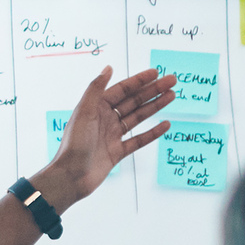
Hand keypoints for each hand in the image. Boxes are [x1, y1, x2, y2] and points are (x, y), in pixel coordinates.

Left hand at [43, 66, 176, 205]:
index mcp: (96, 107)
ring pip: (138, 117)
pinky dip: (153, 132)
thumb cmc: (74, 144)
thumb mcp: (84, 112)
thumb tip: (108, 67)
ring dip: (155, 106)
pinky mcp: (118, 152)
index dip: (139, 80)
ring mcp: (113, 136)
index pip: (122, 89)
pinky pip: (139, 140)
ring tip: (172, 96)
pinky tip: (165, 124)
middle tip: (171, 81)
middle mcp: (105, 119)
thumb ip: (96, 89)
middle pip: (134, 101)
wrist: (71, 176)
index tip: (156, 72)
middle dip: (153, 90)